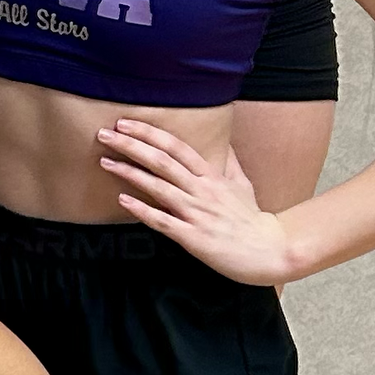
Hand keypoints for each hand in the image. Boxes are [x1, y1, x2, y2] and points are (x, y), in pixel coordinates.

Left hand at [96, 118, 294, 283]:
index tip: (126, 123)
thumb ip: (229, 161)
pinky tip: (122, 200)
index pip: (177, 147)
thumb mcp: (242, 184)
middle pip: (162, 161)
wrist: (270, 252)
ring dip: (129, 173)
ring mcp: (197, 213)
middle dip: (131, 145)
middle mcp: (202, 190)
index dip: (149, 133)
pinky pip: (163, 221)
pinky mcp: (193, 237)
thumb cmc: (253, 219)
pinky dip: (141, 210)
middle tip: (104, 134)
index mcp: (212, 176)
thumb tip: (223, 140)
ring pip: (159, 187)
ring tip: (105, 161)